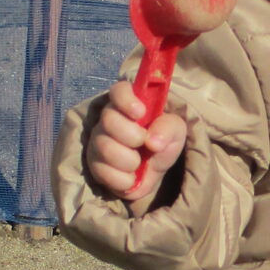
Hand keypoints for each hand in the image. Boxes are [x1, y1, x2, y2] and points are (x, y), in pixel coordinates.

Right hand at [86, 78, 187, 201]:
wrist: (153, 172)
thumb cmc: (162, 141)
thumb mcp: (175, 131)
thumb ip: (169, 128)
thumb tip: (153, 141)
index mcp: (128, 103)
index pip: (119, 90)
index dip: (126, 100)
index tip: (140, 113)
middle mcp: (107, 119)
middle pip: (108, 120)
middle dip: (132, 136)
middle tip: (143, 143)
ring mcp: (97, 141)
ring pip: (104, 147)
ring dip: (129, 160)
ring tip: (138, 163)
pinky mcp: (94, 164)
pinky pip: (103, 172)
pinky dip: (123, 179)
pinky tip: (130, 176)